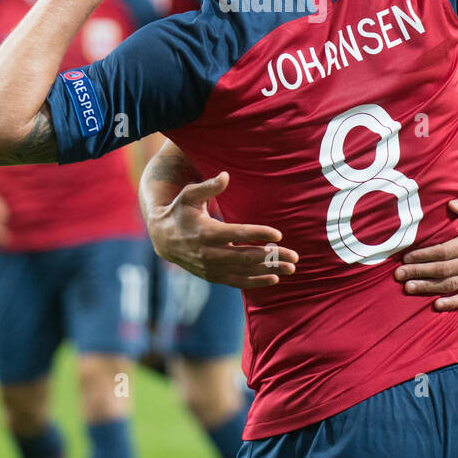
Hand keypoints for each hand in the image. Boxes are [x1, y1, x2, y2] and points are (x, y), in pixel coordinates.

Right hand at [146, 171, 297, 288]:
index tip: (278, 234)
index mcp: (206, 232)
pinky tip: (273, 278)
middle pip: (246, 256)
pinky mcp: (212, 276)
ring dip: (269, 271)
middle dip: (271, 257)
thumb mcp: (189, 195)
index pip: (236, 234)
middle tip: (295, 256)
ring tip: (291, 269)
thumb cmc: (180, 211)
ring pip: (244, 271)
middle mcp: (209, 253)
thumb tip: (226, 175)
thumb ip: (208, 186)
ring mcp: (211, 267)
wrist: (163, 239)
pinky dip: (255, 282)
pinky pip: (237, 281)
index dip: (258, 234)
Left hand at [394, 193, 457, 310]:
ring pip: (452, 285)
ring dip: (429, 288)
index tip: (406, 258)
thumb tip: (451, 205)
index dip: (424, 257)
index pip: (444, 252)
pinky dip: (453, 303)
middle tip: (398, 275)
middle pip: (444, 270)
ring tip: (408, 288)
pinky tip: (437, 305)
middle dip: (419, 273)